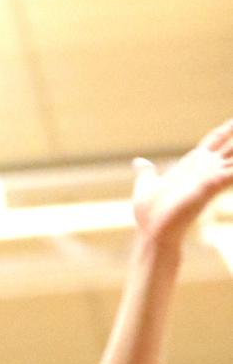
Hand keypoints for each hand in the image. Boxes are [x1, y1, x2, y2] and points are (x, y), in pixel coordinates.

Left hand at [132, 117, 232, 248]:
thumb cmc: (150, 215)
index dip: (226, 129)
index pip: (215, 139)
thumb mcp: (147, 186)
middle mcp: (206, 168)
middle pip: (231, 143)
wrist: (153, 233)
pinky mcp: (213, 185)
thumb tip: (139, 163)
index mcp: (193, 164)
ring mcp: (211, 176)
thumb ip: (147, 173)